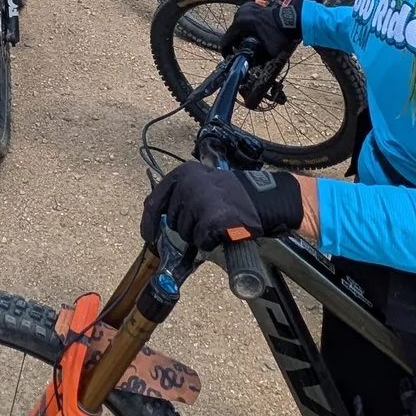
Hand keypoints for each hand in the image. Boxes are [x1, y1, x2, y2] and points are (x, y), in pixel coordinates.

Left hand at [141, 162, 303, 253]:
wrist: (266, 200)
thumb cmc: (235, 196)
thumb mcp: (203, 185)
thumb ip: (180, 196)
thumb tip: (156, 218)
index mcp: (183, 174)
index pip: (153, 202)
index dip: (148, 223)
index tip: (148, 236)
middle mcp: (188, 185)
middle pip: (171, 221)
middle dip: (185, 228)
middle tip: (206, 221)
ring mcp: (200, 201)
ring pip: (185, 233)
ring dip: (199, 235)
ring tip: (218, 223)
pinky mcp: (212, 219)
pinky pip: (201, 241)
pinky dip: (211, 242)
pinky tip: (223, 231)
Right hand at [220, 0, 300, 65]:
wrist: (292, 20)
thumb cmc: (281, 35)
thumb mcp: (268, 53)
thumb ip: (255, 60)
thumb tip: (245, 67)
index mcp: (241, 23)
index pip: (226, 40)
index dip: (226, 51)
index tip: (229, 57)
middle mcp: (240, 13)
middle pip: (232, 33)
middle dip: (236, 43)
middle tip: (244, 50)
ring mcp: (245, 7)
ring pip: (237, 26)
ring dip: (241, 35)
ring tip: (250, 42)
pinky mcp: (250, 5)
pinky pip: (243, 19)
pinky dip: (246, 26)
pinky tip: (254, 32)